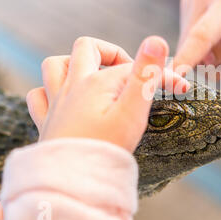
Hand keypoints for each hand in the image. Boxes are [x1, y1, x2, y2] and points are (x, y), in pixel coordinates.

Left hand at [27, 36, 187, 151]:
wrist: (74, 180)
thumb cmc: (107, 146)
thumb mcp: (133, 109)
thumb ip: (145, 74)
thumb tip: (156, 39)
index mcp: (98, 81)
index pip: (135, 67)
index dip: (161, 74)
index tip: (181, 89)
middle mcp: (74, 85)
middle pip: (87, 48)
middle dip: (111, 52)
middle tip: (127, 72)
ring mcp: (57, 101)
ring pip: (55, 65)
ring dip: (74, 64)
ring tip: (94, 77)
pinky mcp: (47, 121)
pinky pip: (38, 95)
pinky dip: (49, 90)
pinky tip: (64, 100)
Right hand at [173, 0, 220, 69]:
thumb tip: (204, 62)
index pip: (202, 35)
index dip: (187, 59)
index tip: (174, 78)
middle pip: (192, 46)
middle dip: (208, 66)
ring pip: (188, 44)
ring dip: (207, 57)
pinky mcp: (187, 2)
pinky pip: (189, 36)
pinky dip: (203, 46)